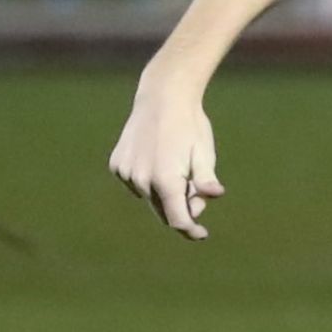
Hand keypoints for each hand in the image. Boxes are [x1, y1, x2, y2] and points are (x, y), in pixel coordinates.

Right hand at [108, 71, 224, 238]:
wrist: (162, 96)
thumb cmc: (190, 125)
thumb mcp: (204, 152)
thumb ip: (205, 180)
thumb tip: (214, 195)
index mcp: (165, 180)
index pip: (177, 220)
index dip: (190, 230)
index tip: (201, 234)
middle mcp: (141, 180)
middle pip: (163, 212)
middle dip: (182, 208)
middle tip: (196, 187)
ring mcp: (125, 172)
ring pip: (149, 198)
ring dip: (165, 194)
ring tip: (176, 166)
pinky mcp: (116, 165)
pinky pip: (135, 184)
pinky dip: (148, 181)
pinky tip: (157, 159)